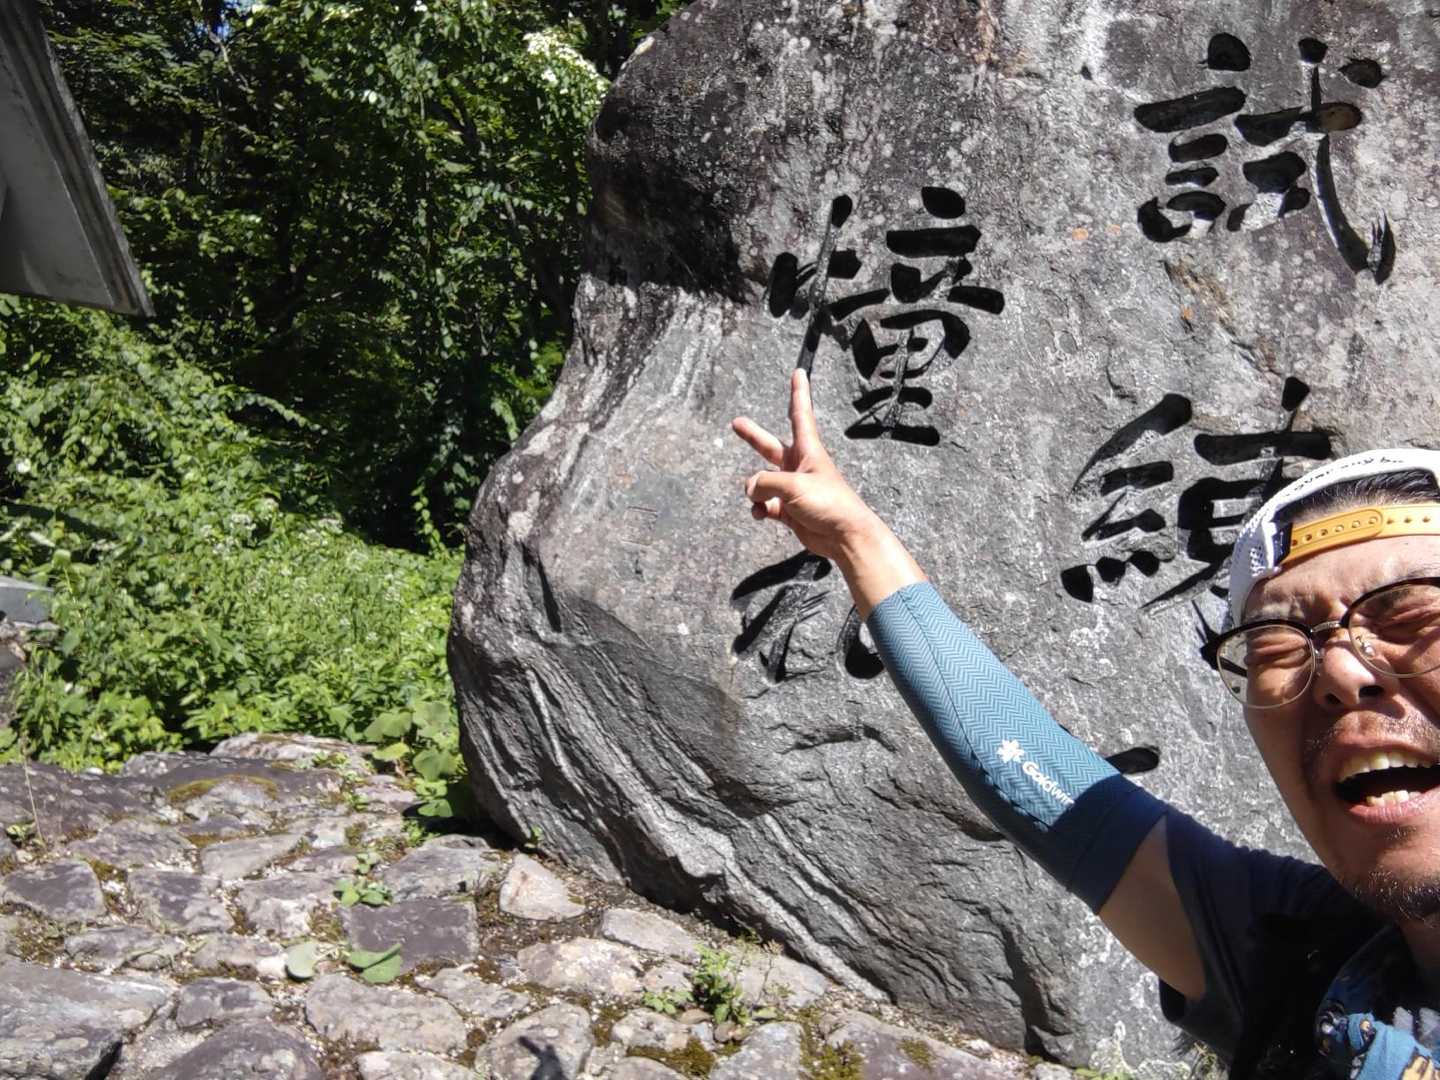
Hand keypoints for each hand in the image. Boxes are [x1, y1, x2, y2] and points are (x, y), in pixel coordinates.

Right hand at [731, 369, 880, 562]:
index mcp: (807, 451)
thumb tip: (749, 489)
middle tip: (736, 423)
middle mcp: (799, 467)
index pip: (800, 414)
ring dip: (755, 490)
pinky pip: (764, 504)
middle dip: (752, 436)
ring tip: (759, 499)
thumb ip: (765, 483)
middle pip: (769, 446)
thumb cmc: (828, 503)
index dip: (798, 392)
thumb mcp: (793, 486)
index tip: (800, 372)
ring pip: (762, 481)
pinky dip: (758, 508)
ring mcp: (792, 489)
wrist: (844, 536)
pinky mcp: (789, 510)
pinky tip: (760, 513)